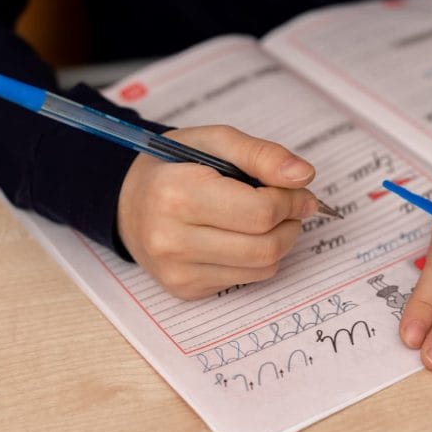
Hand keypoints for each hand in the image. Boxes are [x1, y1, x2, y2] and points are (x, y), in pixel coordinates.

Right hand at [117, 125, 318, 299]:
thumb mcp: (214, 141)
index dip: (291, 199)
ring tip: (269, 218)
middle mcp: (172, 240)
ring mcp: (177, 271)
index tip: (297, 188)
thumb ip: (261, 154)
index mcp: (177, 195)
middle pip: (265, 246)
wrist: (128, 202)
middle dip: (291, 222)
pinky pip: (247, 280)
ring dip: (280, 241)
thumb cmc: (174, 166)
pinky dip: (258, 258)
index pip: (261, 212)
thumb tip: (303, 176)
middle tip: (293, 204)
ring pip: (262, 267)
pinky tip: (243, 236)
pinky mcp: (185, 290)